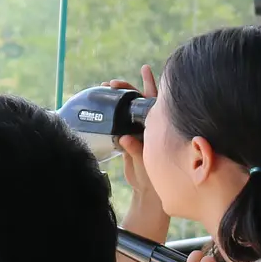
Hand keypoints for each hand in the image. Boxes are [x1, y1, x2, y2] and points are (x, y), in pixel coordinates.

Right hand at [107, 66, 158, 201]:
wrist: (146, 192)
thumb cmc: (152, 177)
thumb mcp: (145, 162)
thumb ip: (136, 149)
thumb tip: (124, 138)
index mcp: (158, 126)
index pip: (155, 99)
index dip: (148, 84)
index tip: (144, 69)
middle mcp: (148, 125)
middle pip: (137, 100)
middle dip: (126, 88)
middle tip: (112, 83)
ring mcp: (137, 131)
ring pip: (127, 108)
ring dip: (117, 97)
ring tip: (105, 87)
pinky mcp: (127, 138)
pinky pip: (118, 121)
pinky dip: (110, 111)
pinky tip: (102, 103)